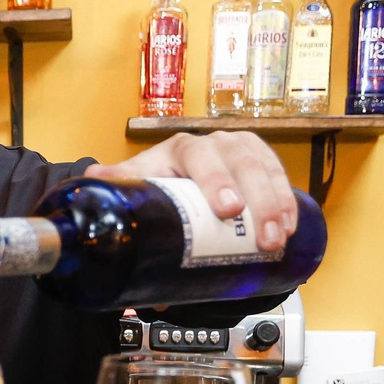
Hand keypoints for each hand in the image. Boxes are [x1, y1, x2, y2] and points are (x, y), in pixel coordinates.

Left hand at [87, 131, 298, 252]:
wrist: (175, 178)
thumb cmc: (157, 182)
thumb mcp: (139, 185)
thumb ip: (118, 186)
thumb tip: (91, 179)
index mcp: (181, 148)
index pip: (201, 157)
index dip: (217, 181)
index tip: (227, 210)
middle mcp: (214, 143)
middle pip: (242, 164)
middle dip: (258, 202)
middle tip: (264, 240)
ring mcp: (240, 151)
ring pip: (264, 169)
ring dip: (277, 204)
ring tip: (280, 239)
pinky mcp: (260, 163)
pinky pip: (279, 174)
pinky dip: (288, 199)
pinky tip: (292, 224)